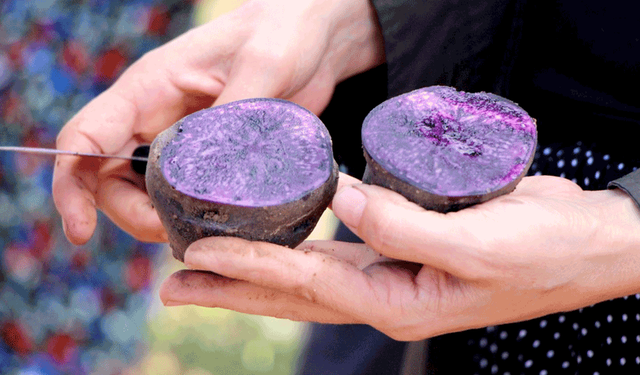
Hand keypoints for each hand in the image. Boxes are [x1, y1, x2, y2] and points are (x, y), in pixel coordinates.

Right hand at [52, 0, 384, 243]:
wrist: (314, 41)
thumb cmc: (284, 33)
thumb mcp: (263, 65)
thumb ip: (235, 115)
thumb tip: (212, 179)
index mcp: (149, 89)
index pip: (85, 137)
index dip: (70, 187)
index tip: (80, 234)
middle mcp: (155, 117)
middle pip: (106, 179)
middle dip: (130, 215)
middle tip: (172, 232)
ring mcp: (180, 140)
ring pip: (142, 193)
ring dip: (158, 220)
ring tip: (201, 231)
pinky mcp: (209, 158)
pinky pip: (182, 195)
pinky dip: (188, 215)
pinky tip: (217, 223)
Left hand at [159, 175, 639, 340]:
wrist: (587, 244)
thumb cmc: (544, 253)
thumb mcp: (476, 243)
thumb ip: (401, 225)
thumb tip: (339, 198)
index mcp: (399, 301)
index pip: (306, 285)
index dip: (249, 268)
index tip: (195, 256)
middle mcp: (387, 292)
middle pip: (292, 294)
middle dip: (232, 288)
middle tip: (174, 284)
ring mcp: (393, 272)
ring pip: (307, 276)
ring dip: (255, 271)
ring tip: (204, 268)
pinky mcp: (403, 246)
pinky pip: (338, 251)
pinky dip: (298, 249)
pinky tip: (275, 240)